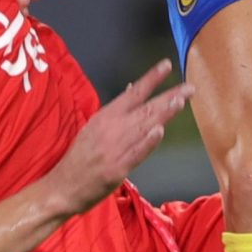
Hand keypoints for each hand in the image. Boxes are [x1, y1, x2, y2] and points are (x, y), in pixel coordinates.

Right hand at [52, 60, 192, 209]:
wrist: (63, 187)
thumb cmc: (81, 157)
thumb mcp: (94, 127)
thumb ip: (116, 111)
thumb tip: (133, 89)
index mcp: (105, 117)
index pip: (133, 93)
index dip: (151, 78)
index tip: (167, 65)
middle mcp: (111, 129)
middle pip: (144, 109)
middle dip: (168, 97)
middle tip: (189, 88)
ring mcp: (115, 149)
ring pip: (143, 128)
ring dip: (163, 114)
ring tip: (180, 102)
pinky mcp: (117, 169)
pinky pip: (136, 153)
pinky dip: (147, 142)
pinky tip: (159, 131)